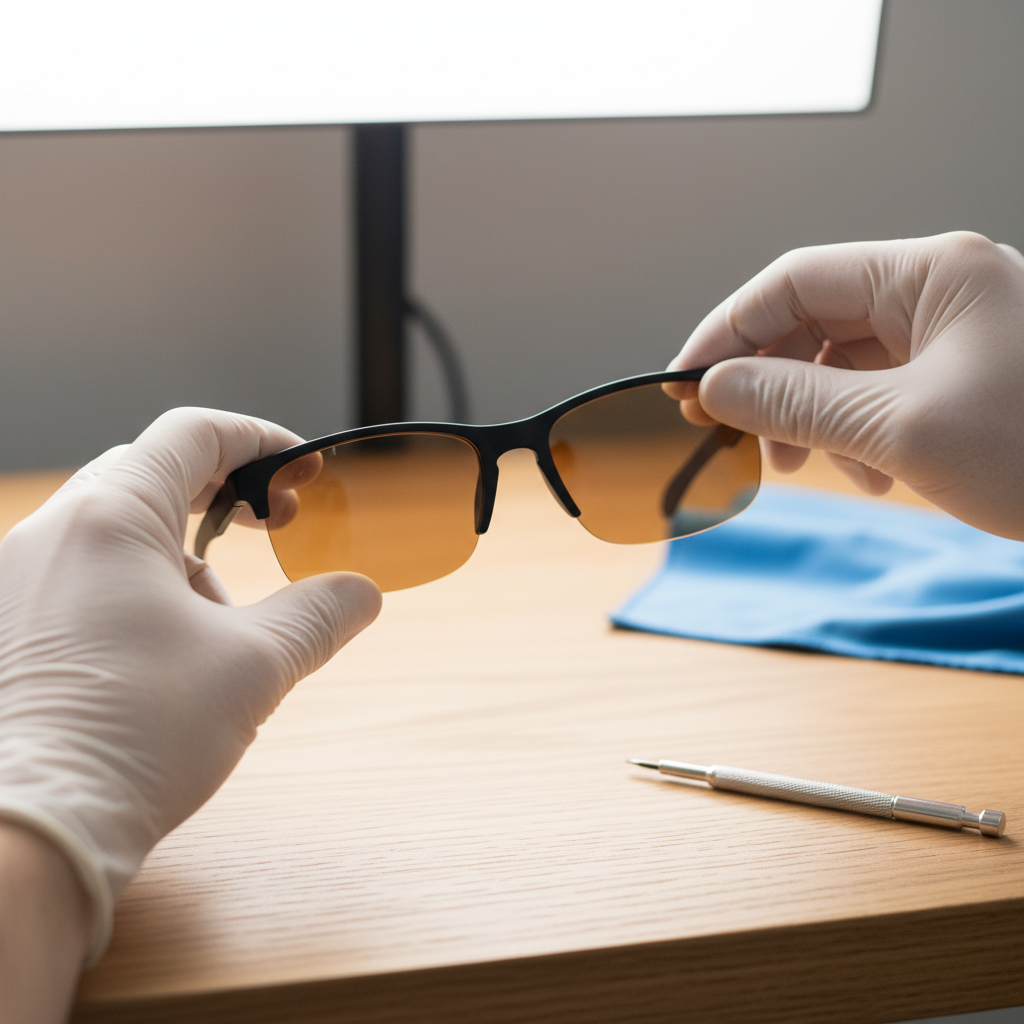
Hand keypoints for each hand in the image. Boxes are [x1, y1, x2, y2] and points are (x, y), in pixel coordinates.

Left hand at [0, 409, 380, 967]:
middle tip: (271, 531)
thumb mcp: (254, 664)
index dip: (262, 441)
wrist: (27, 831)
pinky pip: (82, 579)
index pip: (193, 433)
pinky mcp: (8, 628)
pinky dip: (137, 595)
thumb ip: (318, 613)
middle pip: (152, 476)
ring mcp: (15, 581)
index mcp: (109, 517)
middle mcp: (50, 534)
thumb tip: (362, 591)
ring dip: (181, 563)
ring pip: (116, 536)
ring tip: (215, 635)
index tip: (302, 474)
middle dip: (223, 502)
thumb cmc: (136, 733)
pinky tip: (159, 660)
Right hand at [666, 231, 1023, 538]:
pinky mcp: (965, 373)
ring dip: (813, 415)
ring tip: (812, 466)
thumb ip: (793, 401)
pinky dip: (857, 432)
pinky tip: (874, 473)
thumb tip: (713, 386)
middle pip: (815, 320)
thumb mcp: (899, 429)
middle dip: (770, 383)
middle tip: (737, 438)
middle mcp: (941, 288)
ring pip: (844, 361)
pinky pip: (881, 389)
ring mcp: (957, 331)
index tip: (684, 385)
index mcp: (932, 271)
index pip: (794, 280)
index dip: (727, 331)